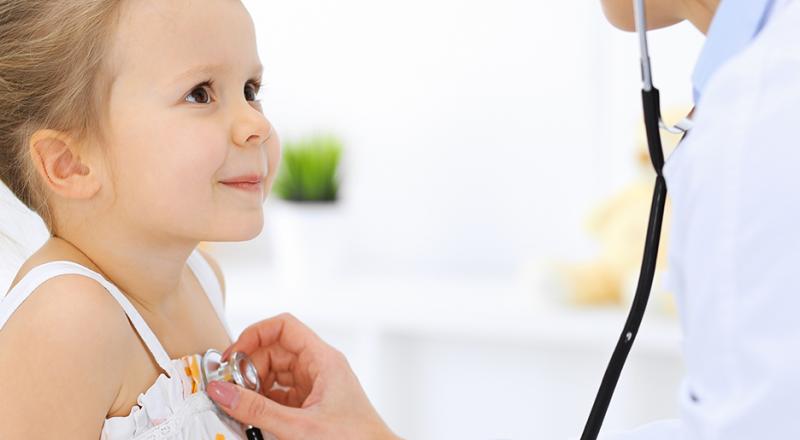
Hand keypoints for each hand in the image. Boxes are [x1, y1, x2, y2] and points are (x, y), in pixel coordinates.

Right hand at [207, 313, 400, 439]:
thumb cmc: (355, 439)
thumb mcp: (299, 426)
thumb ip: (257, 410)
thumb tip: (223, 391)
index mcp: (324, 359)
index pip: (284, 327)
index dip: (255, 334)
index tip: (232, 355)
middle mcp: (320, 368)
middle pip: (275, 351)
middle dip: (250, 367)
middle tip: (231, 388)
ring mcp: (316, 387)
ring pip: (276, 375)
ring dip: (255, 387)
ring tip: (241, 405)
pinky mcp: (312, 406)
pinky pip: (281, 395)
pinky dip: (264, 403)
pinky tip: (254, 417)